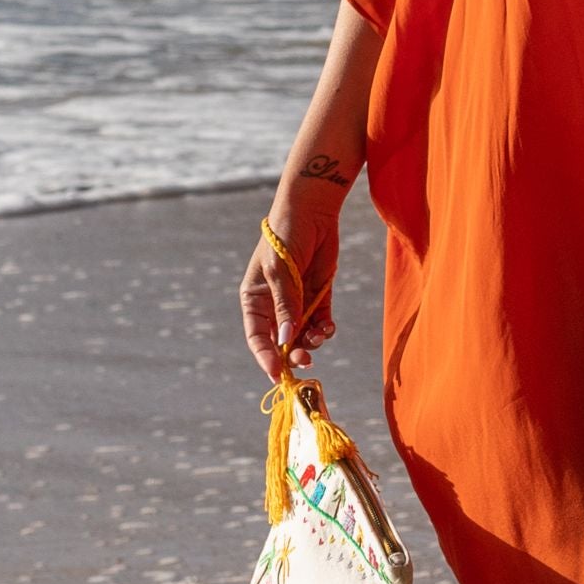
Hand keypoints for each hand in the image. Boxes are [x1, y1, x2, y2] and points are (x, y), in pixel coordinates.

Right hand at [240, 182, 341, 381]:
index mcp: (255, 299)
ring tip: (320, 336)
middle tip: (305, 360)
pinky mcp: (319, 294)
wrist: (312, 210)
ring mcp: (298, 300)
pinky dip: (325, 329)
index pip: (257, 336)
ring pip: (303, 334)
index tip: (276, 374)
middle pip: (281, 340)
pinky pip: (320, 321)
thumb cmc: (286, 237)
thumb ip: (286, 305)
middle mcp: (275, 304)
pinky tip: (329, 327)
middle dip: (292, 353)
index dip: (265, 356)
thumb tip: (286, 339)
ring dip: (311, 342)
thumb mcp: (281, 271)